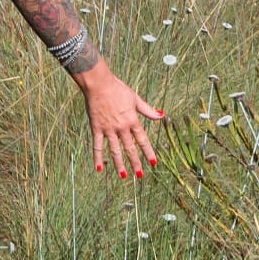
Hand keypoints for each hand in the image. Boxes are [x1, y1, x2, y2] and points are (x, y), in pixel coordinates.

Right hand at [78, 62, 162, 177]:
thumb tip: (162, 115)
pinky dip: (97, 158)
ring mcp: (108, 129)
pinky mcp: (96, 128)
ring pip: (115, 150)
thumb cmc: (118, 89)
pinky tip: (99, 169)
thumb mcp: (135, 99)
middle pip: (130, 148)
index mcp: (132, 120)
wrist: (99, 84)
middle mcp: (121, 127)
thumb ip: (148, 110)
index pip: (142, 140)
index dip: (148, 152)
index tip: (153, 163)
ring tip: (123, 176)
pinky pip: (97, 146)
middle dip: (135, 162)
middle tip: (139, 175)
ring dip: (119, 164)